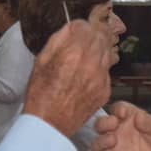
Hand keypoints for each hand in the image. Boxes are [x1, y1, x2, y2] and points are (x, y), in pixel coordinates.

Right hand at [23, 21, 111, 136]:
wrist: (50, 123)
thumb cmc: (42, 95)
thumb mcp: (41, 60)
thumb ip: (58, 40)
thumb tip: (70, 28)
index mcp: (73, 53)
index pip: (85, 26)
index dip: (79, 26)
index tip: (75, 30)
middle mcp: (91, 64)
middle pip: (101, 35)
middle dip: (93, 33)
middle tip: (85, 37)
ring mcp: (101, 78)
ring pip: (108, 51)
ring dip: (99, 48)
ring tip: (86, 54)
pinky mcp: (105, 90)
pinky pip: (107, 70)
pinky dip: (100, 67)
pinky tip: (87, 73)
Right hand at [92, 101, 150, 150]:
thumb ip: (149, 121)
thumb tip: (138, 116)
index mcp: (130, 119)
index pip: (117, 109)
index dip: (117, 109)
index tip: (122, 112)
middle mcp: (121, 133)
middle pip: (101, 125)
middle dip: (102, 124)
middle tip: (112, 125)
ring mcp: (117, 149)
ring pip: (97, 145)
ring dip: (101, 142)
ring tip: (113, 141)